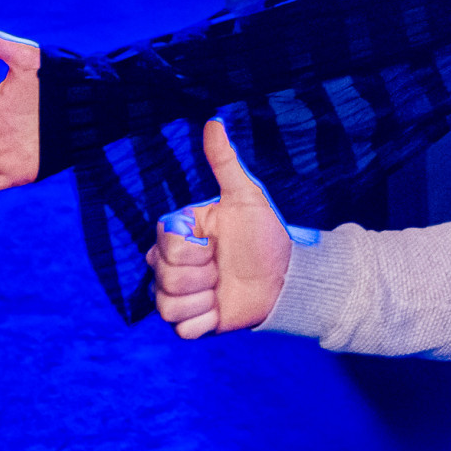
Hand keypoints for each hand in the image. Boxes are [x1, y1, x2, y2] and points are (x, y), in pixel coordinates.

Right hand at [145, 118, 292, 338]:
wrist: (286, 276)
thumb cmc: (265, 234)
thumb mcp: (247, 196)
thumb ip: (225, 163)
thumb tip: (214, 121)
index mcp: (176, 235)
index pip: (164, 245)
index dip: (194, 248)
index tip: (215, 244)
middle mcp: (170, 265)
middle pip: (163, 276)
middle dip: (201, 274)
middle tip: (222, 266)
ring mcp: (178, 294)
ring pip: (168, 306)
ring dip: (204, 298)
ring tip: (222, 286)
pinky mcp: (190, 323)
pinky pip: (182, 330)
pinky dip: (206, 321)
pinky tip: (221, 308)